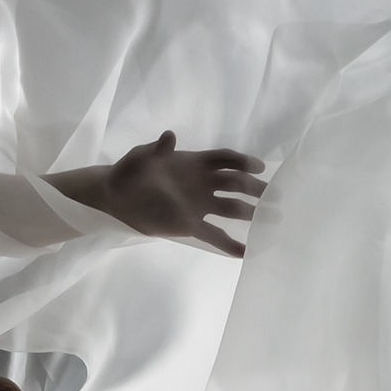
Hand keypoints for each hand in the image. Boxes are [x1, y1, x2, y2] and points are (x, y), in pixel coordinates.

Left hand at [66, 132, 266, 255]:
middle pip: (236, 183)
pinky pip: (214, 236)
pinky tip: (246, 252)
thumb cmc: (129, 173)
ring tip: (271, 223)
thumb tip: (169, 137)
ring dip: (252, 214)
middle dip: (257, 189)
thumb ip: (155, 150)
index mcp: (195, 163)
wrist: (115, 198)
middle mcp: (204, 183)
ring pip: (232, 209)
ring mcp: (200, 205)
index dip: (243, 161)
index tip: (259, 168)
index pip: (225, 159)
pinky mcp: (191, 226)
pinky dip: (230, 244)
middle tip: (275, 196)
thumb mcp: (139, 158)